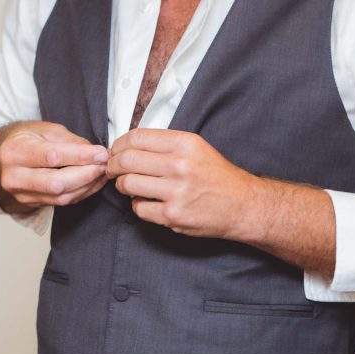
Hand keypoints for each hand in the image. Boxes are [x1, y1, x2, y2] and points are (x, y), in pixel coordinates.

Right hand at [0, 121, 108, 212]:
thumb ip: (70, 141)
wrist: (3, 155)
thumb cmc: (25, 138)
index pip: (52, 157)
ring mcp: (20, 194)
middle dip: (85, 175)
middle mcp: (14, 176)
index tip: (101, 153)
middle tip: (104, 165)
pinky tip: (92, 183)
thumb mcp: (45, 129)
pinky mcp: (30, 203)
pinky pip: (60, 202)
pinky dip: (80, 193)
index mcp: (15, 151)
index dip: (80, 157)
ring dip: (87, 186)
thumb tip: (95, 153)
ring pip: (60, 197)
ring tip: (102, 173)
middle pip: (56, 183)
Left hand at [106, 129, 254, 238]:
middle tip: (112, 169)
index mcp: (185, 144)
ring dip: (122, 185)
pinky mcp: (172, 215)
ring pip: (128, 184)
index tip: (115, 150)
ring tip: (129, 185)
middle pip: (127, 160)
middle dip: (113, 165)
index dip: (119, 144)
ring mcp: (176, 192)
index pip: (137, 137)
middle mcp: (180, 166)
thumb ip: (165, 143)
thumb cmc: (216, 176)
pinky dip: (137, 205)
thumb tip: (128, 145)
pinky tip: (147, 201)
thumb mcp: (196, 147)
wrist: (241, 205)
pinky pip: (138, 208)